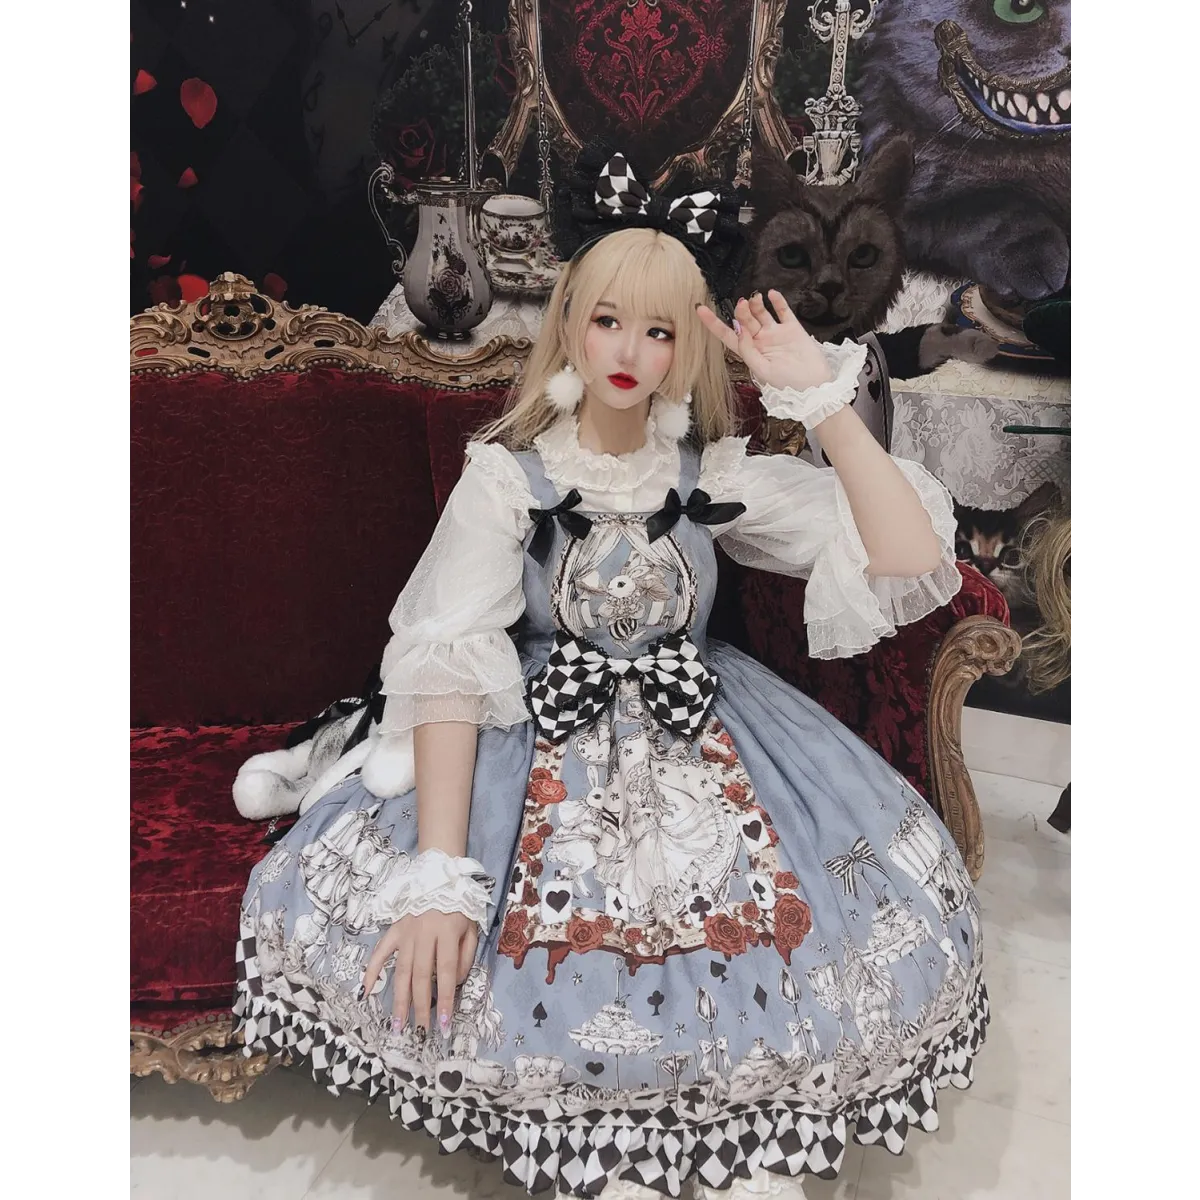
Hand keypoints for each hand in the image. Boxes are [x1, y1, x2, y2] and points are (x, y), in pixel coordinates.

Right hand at [361, 909, 477, 1036]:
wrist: (439, 875)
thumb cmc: (459, 905)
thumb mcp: (472, 928)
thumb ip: (465, 956)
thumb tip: (454, 983)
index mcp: (447, 933)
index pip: (447, 972)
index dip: (445, 999)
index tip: (444, 1023)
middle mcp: (424, 935)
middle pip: (421, 977)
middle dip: (421, 1008)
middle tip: (420, 1033)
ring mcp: (406, 934)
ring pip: (401, 971)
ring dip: (399, 1000)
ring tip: (397, 1025)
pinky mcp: (393, 930)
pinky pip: (379, 953)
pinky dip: (371, 972)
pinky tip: (365, 992)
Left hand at [697, 290, 833, 392]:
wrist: (814, 387)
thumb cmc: (787, 385)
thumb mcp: (762, 370)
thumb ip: (748, 350)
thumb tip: (738, 328)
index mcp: (749, 353)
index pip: (727, 335)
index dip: (713, 323)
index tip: (700, 309)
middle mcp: (760, 341)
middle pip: (745, 321)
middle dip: (741, 311)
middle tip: (742, 304)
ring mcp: (776, 334)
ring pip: (761, 313)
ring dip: (755, 304)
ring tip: (753, 299)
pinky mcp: (792, 329)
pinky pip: (782, 311)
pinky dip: (777, 301)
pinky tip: (771, 293)